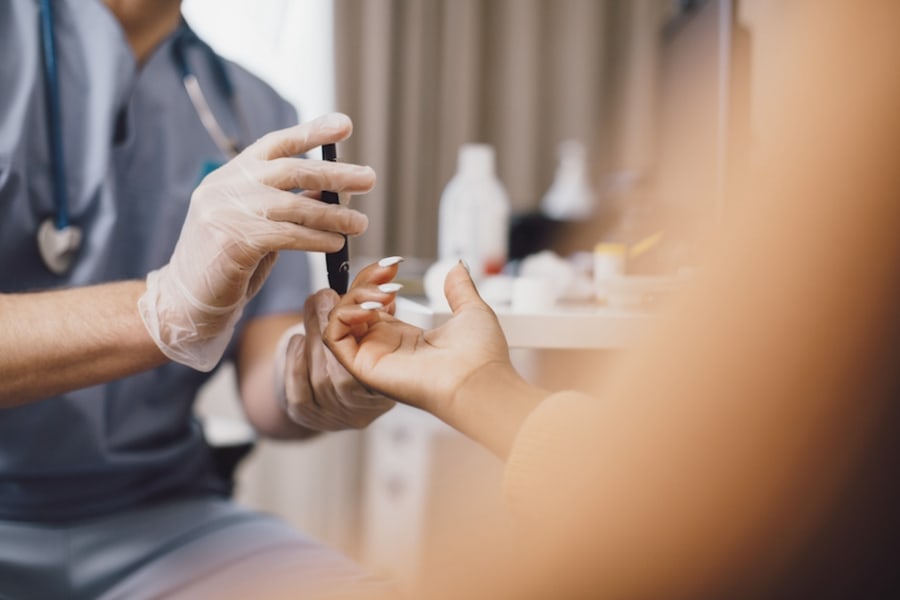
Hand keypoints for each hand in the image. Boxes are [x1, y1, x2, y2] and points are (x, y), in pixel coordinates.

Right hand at [138, 113, 374, 370]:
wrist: (185, 300)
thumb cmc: (228, 263)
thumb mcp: (257, 224)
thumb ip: (287, 204)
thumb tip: (333, 191)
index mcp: (231, 175)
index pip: (275, 143)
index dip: (311, 132)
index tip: (345, 124)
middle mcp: (225, 186)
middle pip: (290, 169)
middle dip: (334, 173)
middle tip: (369, 178)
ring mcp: (225, 211)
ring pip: (292, 204)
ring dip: (333, 215)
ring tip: (361, 223)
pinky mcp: (232, 241)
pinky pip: (286, 235)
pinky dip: (316, 239)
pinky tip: (335, 245)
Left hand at [279, 272, 398, 429]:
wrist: (335, 383)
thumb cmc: (362, 345)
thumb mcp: (377, 321)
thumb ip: (378, 299)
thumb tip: (386, 267)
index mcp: (390, 386)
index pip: (373, 365)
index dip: (361, 331)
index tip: (356, 301)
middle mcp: (363, 408)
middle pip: (341, 373)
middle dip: (330, 327)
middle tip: (324, 295)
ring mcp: (335, 416)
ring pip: (319, 379)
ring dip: (312, 337)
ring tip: (314, 309)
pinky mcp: (307, 415)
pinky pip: (297, 392)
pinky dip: (295, 362)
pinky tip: (299, 341)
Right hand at [324, 260, 513, 415]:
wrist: (480, 381)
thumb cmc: (481, 358)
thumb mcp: (470, 311)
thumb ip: (459, 289)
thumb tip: (457, 267)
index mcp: (406, 337)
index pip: (373, 304)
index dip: (376, 280)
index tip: (394, 263)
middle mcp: (386, 347)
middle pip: (354, 307)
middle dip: (365, 281)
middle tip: (388, 272)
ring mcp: (373, 357)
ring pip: (341, 319)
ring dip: (354, 296)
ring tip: (383, 293)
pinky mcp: (364, 367)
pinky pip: (334, 338)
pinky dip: (343, 315)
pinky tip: (370, 307)